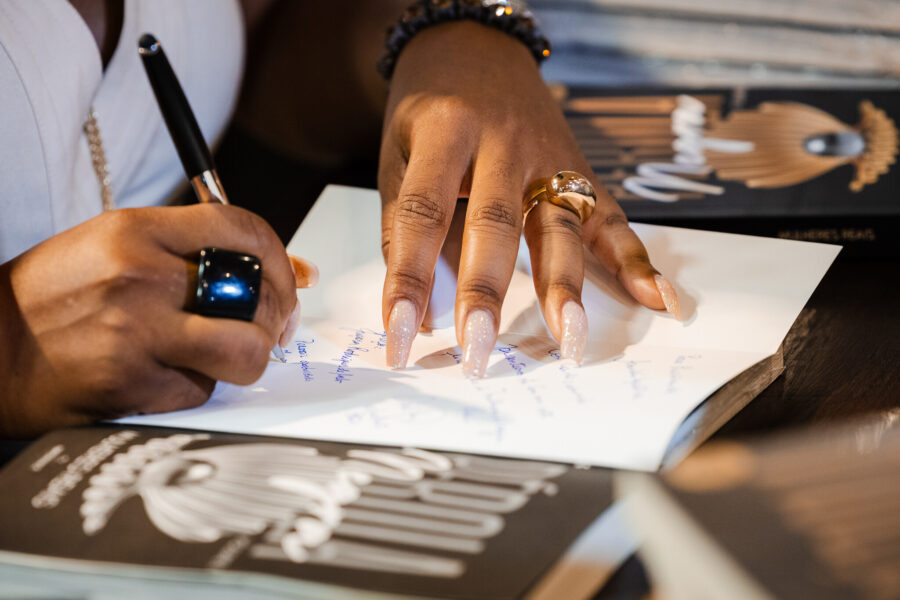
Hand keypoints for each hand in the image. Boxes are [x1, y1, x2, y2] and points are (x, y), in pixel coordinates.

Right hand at [0, 204, 314, 437]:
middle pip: (257, 293)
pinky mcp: (132, 383)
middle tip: (271, 327)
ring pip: (244, 350)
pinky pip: (203, 390)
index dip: (280, 258)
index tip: (290, 282)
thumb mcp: (119, 246)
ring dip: (249, 358)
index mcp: (137, 230)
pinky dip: (197, 387)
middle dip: (278, 316)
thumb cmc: (56, 295)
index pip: (243, 228)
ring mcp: (136, 331)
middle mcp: (140, 275)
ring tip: (229, 356)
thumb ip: (202, 250)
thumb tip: (300, 270)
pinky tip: (169, 376)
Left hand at [378, 22, 678, 376]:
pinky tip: (656, 299)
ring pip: (559, 225)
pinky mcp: (580, 168)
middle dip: (486, 294)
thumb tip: (418, 301)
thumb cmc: (429, 105)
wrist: (475, 44)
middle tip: (478, 350)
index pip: (422, 215)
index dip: (409, 280)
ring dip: (564, 288)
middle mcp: (503, 142)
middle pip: (495, 223)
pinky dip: (635, 260)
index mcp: (445, 130)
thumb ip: (405, 222)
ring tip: (570, 341)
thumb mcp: (398, 151)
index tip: (401, 337)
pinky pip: (611, 216)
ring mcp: (549, 155)